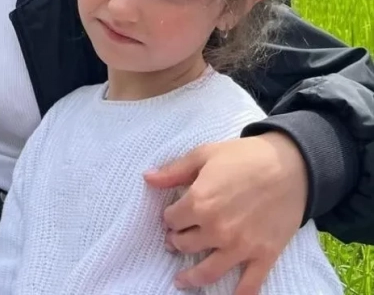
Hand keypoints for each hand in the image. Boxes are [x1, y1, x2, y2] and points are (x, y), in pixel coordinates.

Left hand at [144, 132, 307, 293]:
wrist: (289, 165)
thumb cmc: (244, 156)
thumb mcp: (204, 155)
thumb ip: (174, 171)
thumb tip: (147, 179)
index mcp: (199, 202)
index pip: (172, 220)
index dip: (170, 217)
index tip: (173, 216)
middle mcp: (217, 229)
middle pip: (186, 245)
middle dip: (177, 242)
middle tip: (176, 241)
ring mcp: (240, 246)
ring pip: (208, 272)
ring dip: (192, 278)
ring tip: (181, 280)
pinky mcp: (263, 256)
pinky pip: (248, 286)